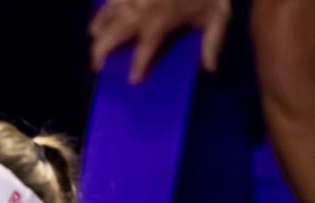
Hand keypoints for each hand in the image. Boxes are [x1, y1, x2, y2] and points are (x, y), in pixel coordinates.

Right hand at [89, 0, 230, 82]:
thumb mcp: (219, 15)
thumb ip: (213, 42)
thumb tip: (209, 68)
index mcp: (162, 20)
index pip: (144, 49)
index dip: (137, 66)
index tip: (133, 81)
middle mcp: (142, 9)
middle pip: (114, 34)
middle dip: (101, 52)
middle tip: (97, 66)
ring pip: (106, 15)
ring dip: (98, 29)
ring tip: (94, 39)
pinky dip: (104, 9)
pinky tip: (102, 15)